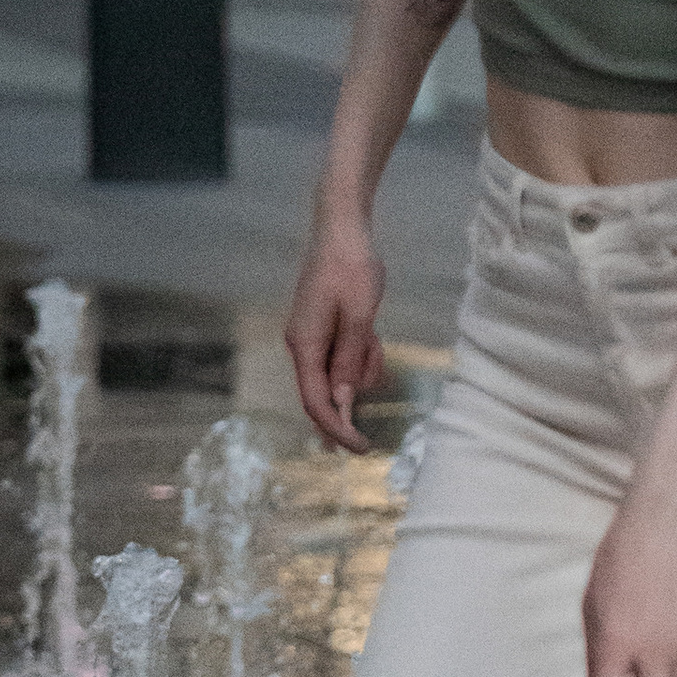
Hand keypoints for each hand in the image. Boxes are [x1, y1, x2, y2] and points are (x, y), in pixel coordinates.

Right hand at [285, 220, 387, 452]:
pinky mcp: (322, 328)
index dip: (337, 430)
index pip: (316, 401)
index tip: (361, 448)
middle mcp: (302, 345)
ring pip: (339, 375)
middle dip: (352, 398)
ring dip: (362, 366)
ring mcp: (311, 337)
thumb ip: (350, 360)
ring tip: (374, 334)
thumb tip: (344, 400)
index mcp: (305, 344)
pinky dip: (361, 352)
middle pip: (325, 392)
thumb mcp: (360, 317)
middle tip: (369, 400)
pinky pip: (343, 356)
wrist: (342, 228)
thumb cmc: (351, 268)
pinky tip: (372, 332)